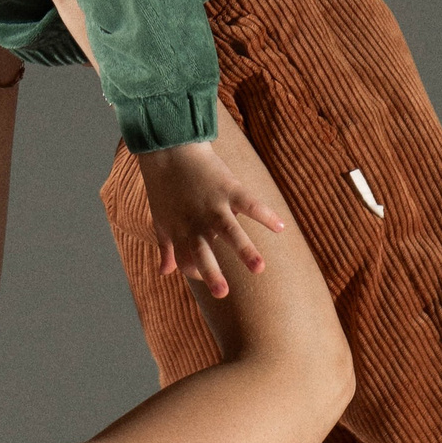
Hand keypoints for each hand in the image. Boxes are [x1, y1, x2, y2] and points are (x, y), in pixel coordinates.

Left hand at [135, 135, 287, 297]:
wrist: (168, 148)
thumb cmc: (164, 187)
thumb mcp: (160, 219)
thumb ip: (165, 247)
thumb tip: (164, 272)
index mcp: (180, 232)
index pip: (187, 261)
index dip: (196, 273)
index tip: (206, 277)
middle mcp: (196, 222)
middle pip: (204, 251)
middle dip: (212, 273)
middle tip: (222, 294)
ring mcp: (213, 205)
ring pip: (230, 231)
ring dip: (245, 250)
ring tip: (259, 268)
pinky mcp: (229, 188)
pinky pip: (250, 203)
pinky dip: (265, 214)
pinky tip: (281, 227)